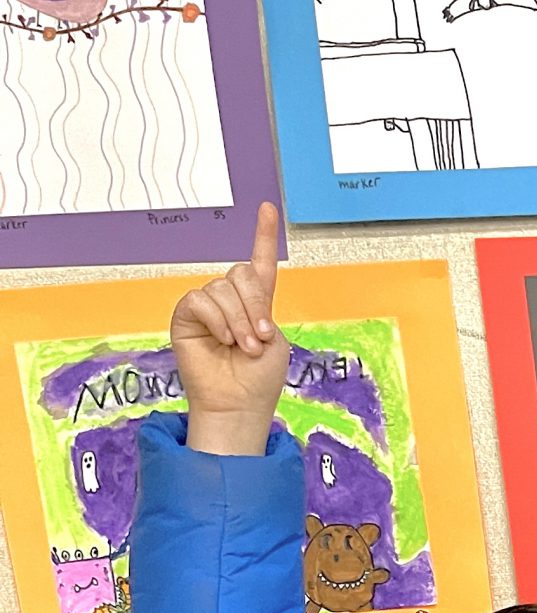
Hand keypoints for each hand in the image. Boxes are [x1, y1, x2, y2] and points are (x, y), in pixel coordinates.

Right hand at [172, 202, 284, 456]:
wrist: (238, 405)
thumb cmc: (259, 379)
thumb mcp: (274, 339)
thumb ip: (261, 308)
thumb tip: (238, 298)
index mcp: (255, 304)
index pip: (259, 264)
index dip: (263, 235)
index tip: (268, 208)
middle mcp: (230, 300)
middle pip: (241, 273)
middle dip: (256, 305)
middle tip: (260, 338)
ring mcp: (207, 307)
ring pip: (223, 288)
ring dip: (239, 319)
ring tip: (244, 346)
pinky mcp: (186, 315)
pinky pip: (201, 300)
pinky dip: (217, 320)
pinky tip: (223, 340)